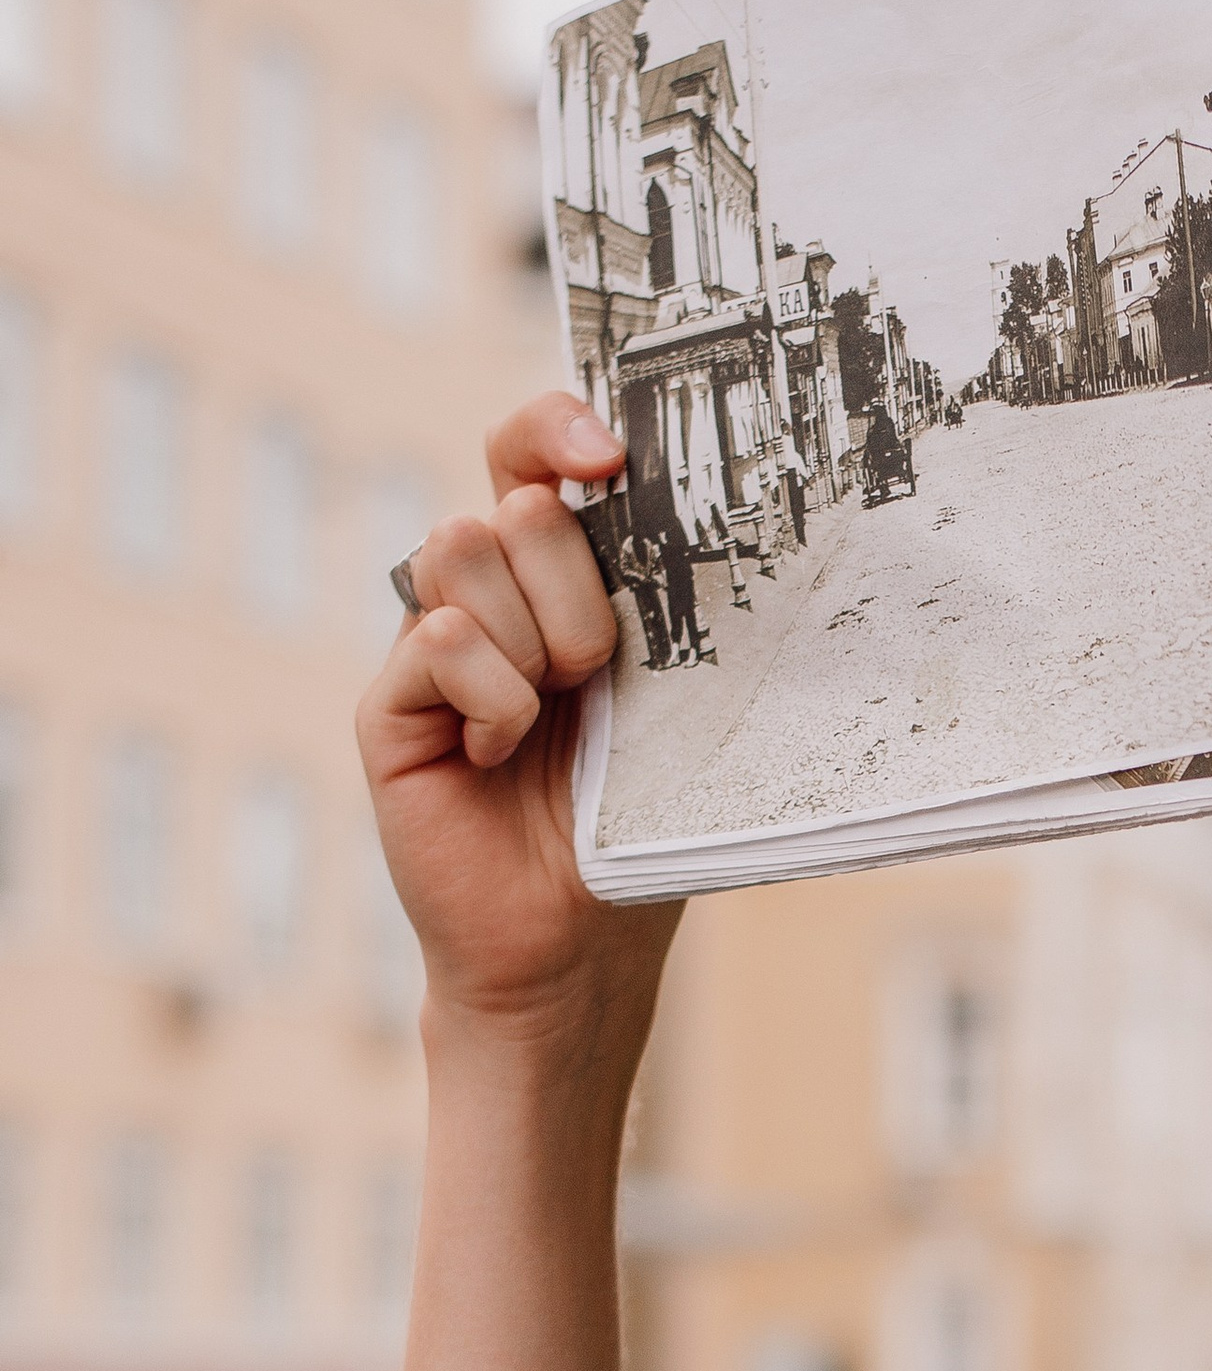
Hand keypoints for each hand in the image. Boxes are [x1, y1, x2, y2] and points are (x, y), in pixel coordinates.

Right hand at [355, 393, 678, 1044]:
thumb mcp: (662, 699)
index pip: (529, 452)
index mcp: (553, 581)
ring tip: (548, 716)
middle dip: (575, 584)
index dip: (556, 427)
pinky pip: (438, 637)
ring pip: (460, 549)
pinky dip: (490, 697)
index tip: (608, 457)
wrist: (574, 944)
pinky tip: (496, 755)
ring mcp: (429, 648)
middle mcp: (483, 599)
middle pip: (510, 503)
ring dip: (534, 639)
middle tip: (593, 673)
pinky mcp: (389, 704)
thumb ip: (652, 604)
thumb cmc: (629, 823)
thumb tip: (661, 507)